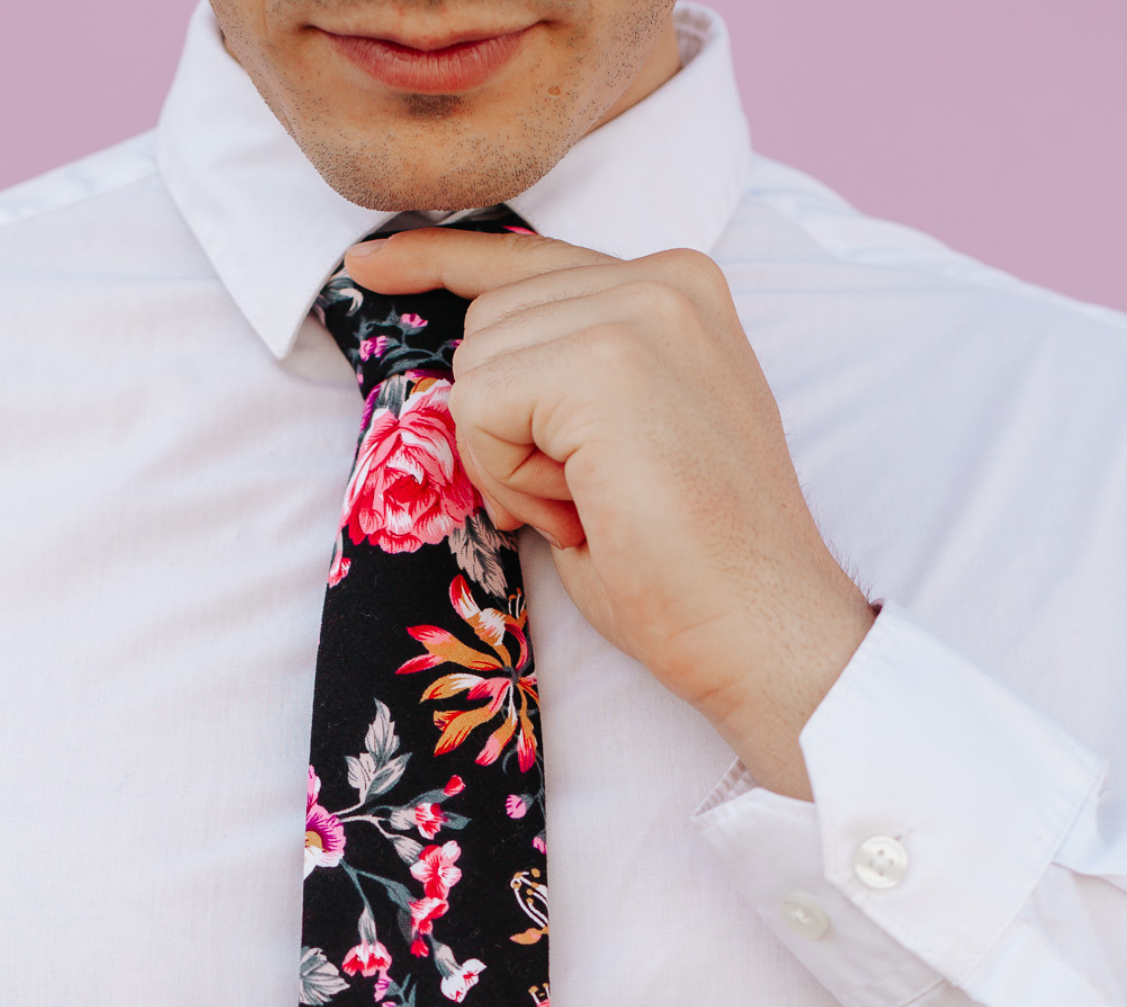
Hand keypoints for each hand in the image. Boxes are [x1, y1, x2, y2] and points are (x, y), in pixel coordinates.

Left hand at [345, 230, 876, 799]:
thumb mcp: (612, 444)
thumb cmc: (686, 565)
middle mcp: (665, 277)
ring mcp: (640, 310)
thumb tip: (466, 383)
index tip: (368, 267)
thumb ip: (559, 383)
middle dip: (507, 429)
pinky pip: (480, 405)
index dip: (438, 262)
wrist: (758, 628)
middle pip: (488, 322)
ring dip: (511, 460)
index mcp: (676, 289)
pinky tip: (581, 509)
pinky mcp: (606, 362)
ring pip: (478, 365)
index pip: (527, 257)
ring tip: (594, 505)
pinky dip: (509, 477)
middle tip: (586, 499)